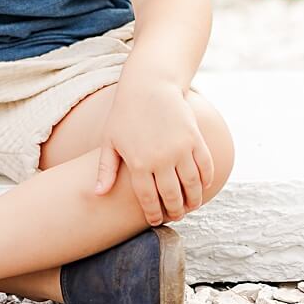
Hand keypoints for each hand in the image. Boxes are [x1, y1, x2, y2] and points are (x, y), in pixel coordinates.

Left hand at [93, 78, 213, 224]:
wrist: (149, 84)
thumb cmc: (125, 113)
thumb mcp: (110, 140)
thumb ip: (106, 169)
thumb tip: (98, 194)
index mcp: (139, 163)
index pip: (149, 200)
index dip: (154, 214)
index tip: (157, 220)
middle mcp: (162, 159)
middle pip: (173, 197)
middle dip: (175, 211)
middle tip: (176, 215)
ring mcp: (181, 149)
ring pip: (193, 186)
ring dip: (193, 201)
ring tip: (190, 205)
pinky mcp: (195, 138)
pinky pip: (205, 167)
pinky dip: (206, 180)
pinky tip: (202, 186)